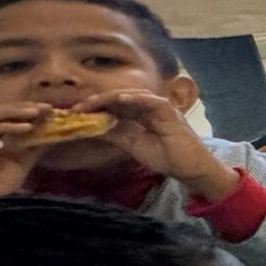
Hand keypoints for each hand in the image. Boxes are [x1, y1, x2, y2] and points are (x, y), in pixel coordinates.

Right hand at [0, 104, 54, 199]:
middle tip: (46, 107)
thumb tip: (51, 131)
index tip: (48, 110)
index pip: (2, 118)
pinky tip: (26, 128)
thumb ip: (32, 148)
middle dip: (21, 107)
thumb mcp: (19, 165)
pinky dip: (4, 125)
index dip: (24, 111)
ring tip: (37, 112)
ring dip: (12, 112)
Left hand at [86, 91, 242, 199]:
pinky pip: (150, 101)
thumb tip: (93, 127)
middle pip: (119, 99)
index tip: (75, 114)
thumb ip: (115, 134)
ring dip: (110, 98)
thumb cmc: (167, 158)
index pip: (114, 107)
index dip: (95, 108)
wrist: (190, 168)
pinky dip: (135, 99)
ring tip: (91, 103)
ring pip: (132, 96)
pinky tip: (119, 100)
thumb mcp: (133, 146)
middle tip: (76, 108)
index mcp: (140, 116)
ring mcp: (160, 108)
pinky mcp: (170, 112)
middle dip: (97, 101)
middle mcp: (149, 108)